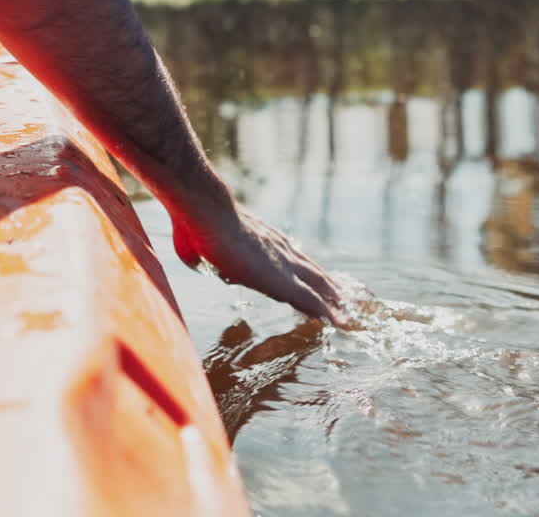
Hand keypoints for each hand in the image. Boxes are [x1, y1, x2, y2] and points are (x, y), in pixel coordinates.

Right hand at [172, 207, 351, 326]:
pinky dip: (327, 313)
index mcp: (263, 240)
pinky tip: (338, 323)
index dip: (303, 271)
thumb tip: (191, 257)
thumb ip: (198, 252)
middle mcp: (281, 251)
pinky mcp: (283, 282)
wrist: (208, 214)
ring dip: (333, 301)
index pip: (290, 259)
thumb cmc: (197, 225)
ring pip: (319, 286)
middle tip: (343, 297)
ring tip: (347, 313)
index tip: (313, 279)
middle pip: (312, 272)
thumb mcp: (195, 242)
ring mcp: (285, 265)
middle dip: (328, 286)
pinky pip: (312, 301)